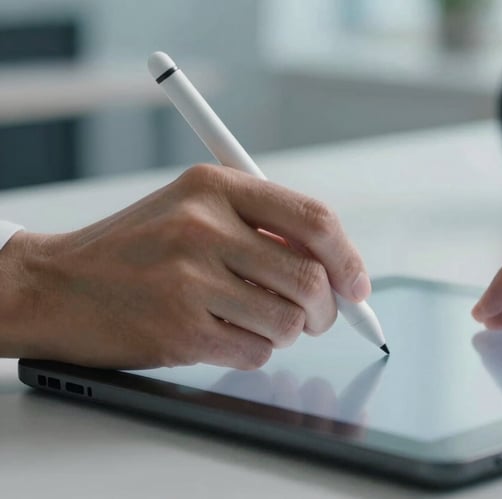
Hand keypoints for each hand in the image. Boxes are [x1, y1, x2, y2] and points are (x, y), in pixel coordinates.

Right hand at [0, 164, 370, 368]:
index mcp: (215, 186)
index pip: (313, 219)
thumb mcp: (195, 207)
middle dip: (327, 308)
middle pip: (310, 278)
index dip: (348, 258)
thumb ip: (264, 226)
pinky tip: (226, 334)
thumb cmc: (137, 248)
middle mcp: (203, 227)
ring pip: (289, 321)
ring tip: (262, 321)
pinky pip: (257, 351)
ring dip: (289, 332)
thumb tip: (339, 269)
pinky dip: (256, 350)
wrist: (57, 285)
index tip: (358, 285)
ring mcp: (190, 280)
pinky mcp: (180, 329)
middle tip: (317, 316)